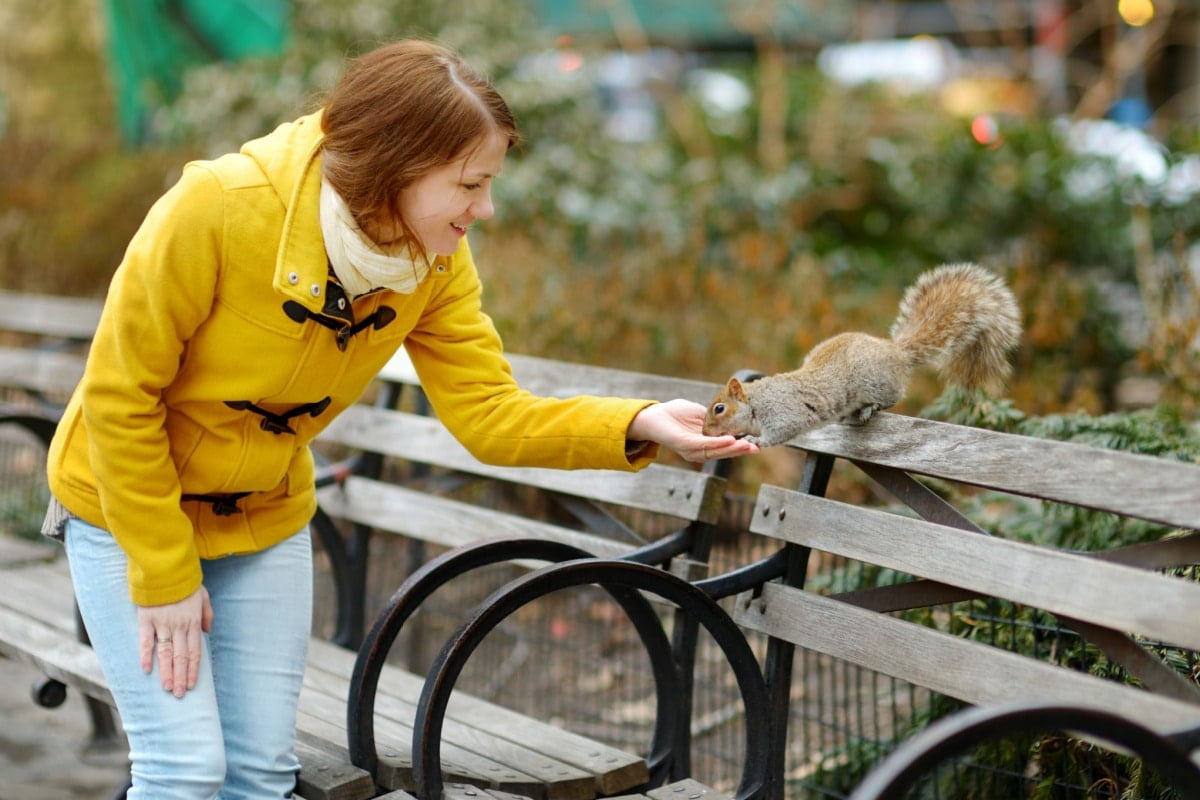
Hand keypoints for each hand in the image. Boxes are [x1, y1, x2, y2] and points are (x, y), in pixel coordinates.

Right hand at [138, 585, 213, 696]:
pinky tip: (146, 670)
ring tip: (168, 688)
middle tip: (179, 695)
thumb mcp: (203, 596)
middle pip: (181, 657)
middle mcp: (179, 626)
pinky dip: (146, 656)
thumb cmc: (186, 582)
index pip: (195, 652)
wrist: (167, 568)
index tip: (192, 685)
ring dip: (166, 672)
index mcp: (193, 622)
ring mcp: (162, 624)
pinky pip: (146, 641)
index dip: (194, 670)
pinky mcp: (146, 619)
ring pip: (165, 653)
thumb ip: (207, 614)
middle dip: (181, 677)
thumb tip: (207, 632)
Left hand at [628, 400, 759, 463]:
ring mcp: (692, 450)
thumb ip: (717, 419)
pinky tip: (729, 440)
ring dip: (732, 448)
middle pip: (723, 453)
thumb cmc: (677, 414)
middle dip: (740, 450)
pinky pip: (703, 445)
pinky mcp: (684, 445)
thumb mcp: (702, 414)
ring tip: (746, 445)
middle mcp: (699, 451)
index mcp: (705, 444)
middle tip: (756, 448)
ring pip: (715, 451)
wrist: (655, 414)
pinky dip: (717, 444)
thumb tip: (734, 418)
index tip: (756, 445)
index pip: (725, 447)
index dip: (740, 446)